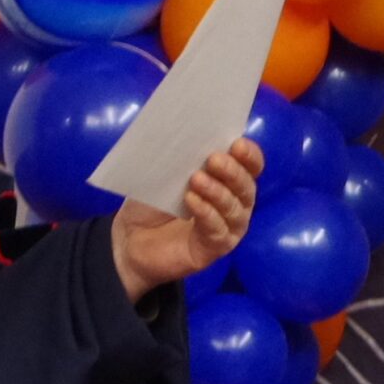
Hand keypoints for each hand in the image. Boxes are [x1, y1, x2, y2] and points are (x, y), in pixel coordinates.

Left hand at [111, 140, 261, 301]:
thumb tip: (188, 135)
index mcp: (229, 180)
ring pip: (234, 208)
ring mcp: (228, 227)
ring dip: (217, 192)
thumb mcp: (166, 174)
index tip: (237, 144)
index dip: (249, 155)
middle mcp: (236, 203)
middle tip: (213, 159)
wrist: (132, 239)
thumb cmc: (152, 202)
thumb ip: (182, 158)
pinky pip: (218, 229)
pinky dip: (206, 213)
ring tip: (196, 179)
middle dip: (232, 171)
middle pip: (247, 186)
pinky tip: (191, 200)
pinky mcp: (216, 247)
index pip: (251, 166)